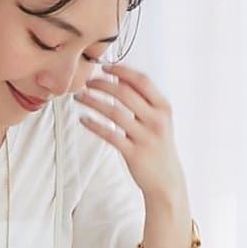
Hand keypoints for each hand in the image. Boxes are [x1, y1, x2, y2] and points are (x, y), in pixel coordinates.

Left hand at [73, 60, 187, 206]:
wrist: (166, 181)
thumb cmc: (158, 148)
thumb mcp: (159, 121)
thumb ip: (144, 102)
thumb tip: (121, 80)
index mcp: (163, 107)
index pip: (141, 81)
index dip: (122, 71)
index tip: (105, 67)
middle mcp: (155, 120)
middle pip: (125, 93)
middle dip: (103, 84)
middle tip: (87, 82)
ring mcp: (145, 137)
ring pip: (115, 112)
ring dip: (94, 102)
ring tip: (80, 97)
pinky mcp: (134, 154)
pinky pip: (110, 135)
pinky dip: (94, 125)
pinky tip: (83, 119)